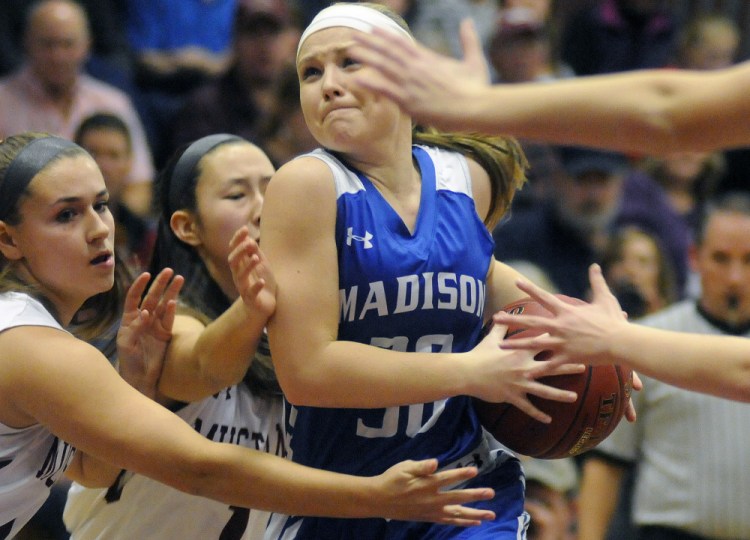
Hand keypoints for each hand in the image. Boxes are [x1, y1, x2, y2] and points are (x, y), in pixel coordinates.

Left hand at [116, 269, 183, 398]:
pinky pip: (169, 319)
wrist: (140, 377)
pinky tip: (173, 301)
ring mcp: (155, 325)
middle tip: (169, 271)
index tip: (147, 274)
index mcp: (129, 318)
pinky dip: (171, 310)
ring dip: (171, 292)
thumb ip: (136, 327)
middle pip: (152, 297)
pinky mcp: (165, 333)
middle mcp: (143, 319)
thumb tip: (146, 313)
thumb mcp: (127, 343)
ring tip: (179, 279)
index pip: (134, 297)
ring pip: (163, 305)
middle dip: (160, 283)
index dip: (139, 285)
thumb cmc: (128, 360)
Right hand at [228, 226, 275, 318]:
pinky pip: (251, 293)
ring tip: (256, 258)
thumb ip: (255, 253)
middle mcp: (239, 276)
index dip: (237, 239)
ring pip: (241, 276)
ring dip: (248, 266)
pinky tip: (261, 281)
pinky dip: (256, 286)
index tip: (245, 229)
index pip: (234, 250)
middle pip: (233, 262)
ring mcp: (244, 288)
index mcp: (240, 266)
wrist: (264, 307)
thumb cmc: (261, 283)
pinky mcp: (251, 300)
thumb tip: (250, 239)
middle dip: (240, 251)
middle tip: (250, 242)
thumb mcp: (261, 265)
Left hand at [351, 19, 489, 130]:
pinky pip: (386, 91)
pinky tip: (356, 78)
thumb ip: (468, 40)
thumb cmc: (478, 88)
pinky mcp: (411, 102)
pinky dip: (371, 84)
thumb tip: (468, 20)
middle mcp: (418, 68)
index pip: (403, 43)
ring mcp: (413, 84)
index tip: (373, 29)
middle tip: (354, 34)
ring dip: (366, 57)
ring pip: (384, 66)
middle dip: (371, 42)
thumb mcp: (474, 60)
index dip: (386, 36)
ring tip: (351, 50)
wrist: (477, 108)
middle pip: (389, 51)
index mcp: (430, 59)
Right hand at [373, 458, 494, 525]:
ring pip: (457, 514)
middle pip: (457, 498)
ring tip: (491, 515)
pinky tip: (474, 522)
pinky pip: (449, 521)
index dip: (461, 474)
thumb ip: (421, 466)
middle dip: (475, 495)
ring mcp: (432, 511)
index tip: (475, 470)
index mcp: (426, 485)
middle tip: (491, 493)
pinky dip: (462, 522)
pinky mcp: (430, 517)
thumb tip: (435, 463)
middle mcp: (432, 500)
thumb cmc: (392, 479)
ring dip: (475, 514)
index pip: (447, 478)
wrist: (379, 500)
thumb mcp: (404, 468)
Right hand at [467, 322, 583, 423]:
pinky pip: (528, 407)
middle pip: (551, 366)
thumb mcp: (491, 338)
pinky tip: (548, 420)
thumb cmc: (480, 354)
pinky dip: (538, 414)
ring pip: (544, 390)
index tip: (572, 335)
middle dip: (568, 366)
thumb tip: (503, 313)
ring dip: (560, 394)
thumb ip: (501, 327)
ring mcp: (520, 383)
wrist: (467, 372)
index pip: (542, 343)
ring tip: (574, 397)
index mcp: (520, 351)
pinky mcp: (513, 396)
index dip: (557, 338)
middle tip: (584, 366)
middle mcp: (524, 367)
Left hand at [494, 264, 628, 365]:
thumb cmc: (614, 320)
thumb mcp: (605, 298)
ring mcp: (562, 342)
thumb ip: (597, 281)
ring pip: (533, 344)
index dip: (530, 289)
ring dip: (515, 345)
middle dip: (512, 320)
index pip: (544, 297)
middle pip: (531, 321)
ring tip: (500, 346)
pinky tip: (524, 374)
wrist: (621, 342)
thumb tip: (595, 265)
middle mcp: (560, 326)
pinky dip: (537, 370)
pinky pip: (549, 365)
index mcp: (567, 311)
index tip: (517, 282)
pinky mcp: (568, 357)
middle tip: (496, 318)